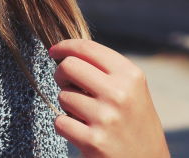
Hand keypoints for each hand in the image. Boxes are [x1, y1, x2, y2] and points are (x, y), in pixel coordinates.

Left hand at [50, 39, 169, 157]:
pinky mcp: (94, 141)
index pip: (88, 48)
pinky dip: (66, 127)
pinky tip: (82, 133)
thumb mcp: (132, 91)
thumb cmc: (133, 123)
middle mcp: (120, 94)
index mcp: (131, 76)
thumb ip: (106, 71)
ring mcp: (107, 117)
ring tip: (86, 116)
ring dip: (68, 106)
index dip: (65, 47)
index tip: (55, 52)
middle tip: (68, 86)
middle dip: (62, 75)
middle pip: (68, 66)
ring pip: (63, 96)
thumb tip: (66, 51)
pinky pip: (60, 122)